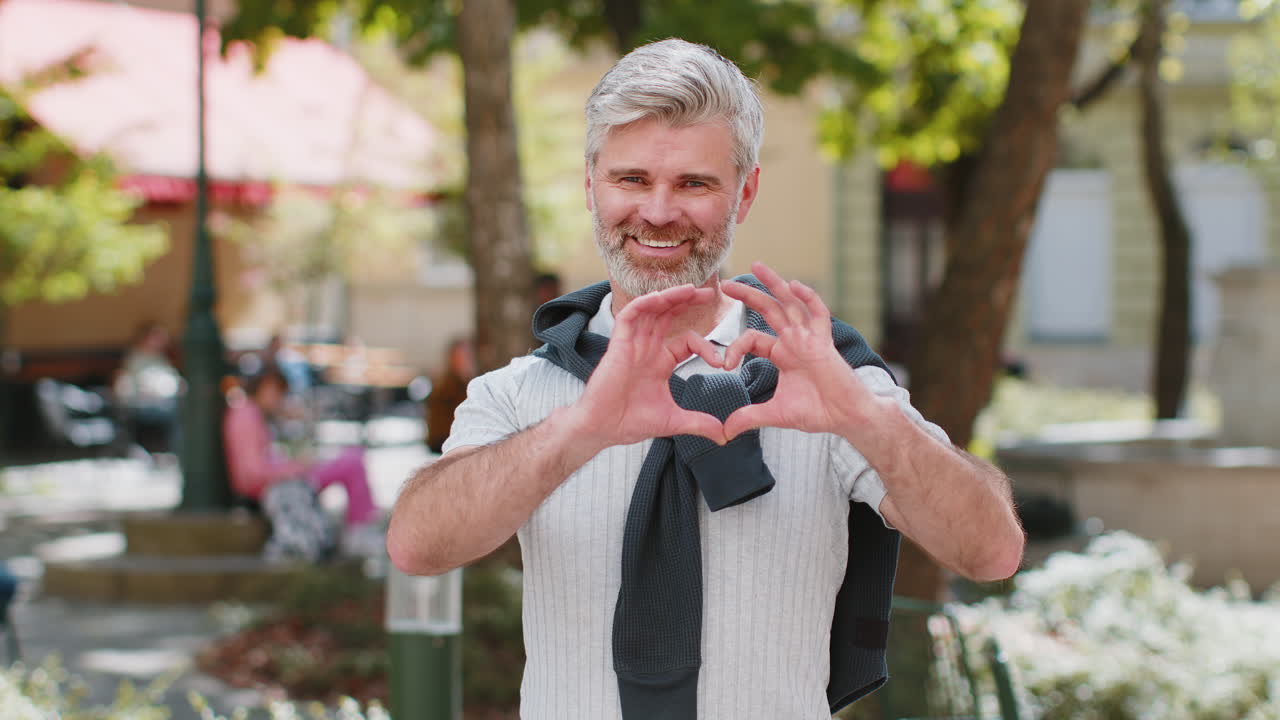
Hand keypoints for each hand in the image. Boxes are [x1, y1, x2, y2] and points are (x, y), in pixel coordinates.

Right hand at [572, 284, 728, 447]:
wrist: (602, 429)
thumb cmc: (630, 423)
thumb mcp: (672, 421)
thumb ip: (698, 423)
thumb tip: (724, 436)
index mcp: (660, 362)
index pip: (687, 342)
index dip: (705, 347)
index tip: (721, 363)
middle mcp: (646, 349)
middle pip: (668, 316)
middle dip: (687, 302)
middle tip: (709, 292)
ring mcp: (632, 345)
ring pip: (651, 310)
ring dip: (670, 297)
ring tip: (691, 289)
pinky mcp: (617, 345)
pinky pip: (629, 316)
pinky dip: (644, 304)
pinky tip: (660, 298)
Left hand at [719, 262, 879, 439]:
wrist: (847, 417)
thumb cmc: (817, 413)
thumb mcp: (775, 414)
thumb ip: (748, 418)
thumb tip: (723, 433)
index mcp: (782, 354)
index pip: (752, 339)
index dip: (734, 348)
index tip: (724, 366)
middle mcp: (795, 341)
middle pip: (769, 310)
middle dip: (749, 295)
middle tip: (728, 283)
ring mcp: (810, 338)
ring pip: (790, 303)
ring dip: (774, 284)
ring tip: (756, 266)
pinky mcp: (825, 342)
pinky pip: (819, 314)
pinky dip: (808, 298)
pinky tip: (794, 285)